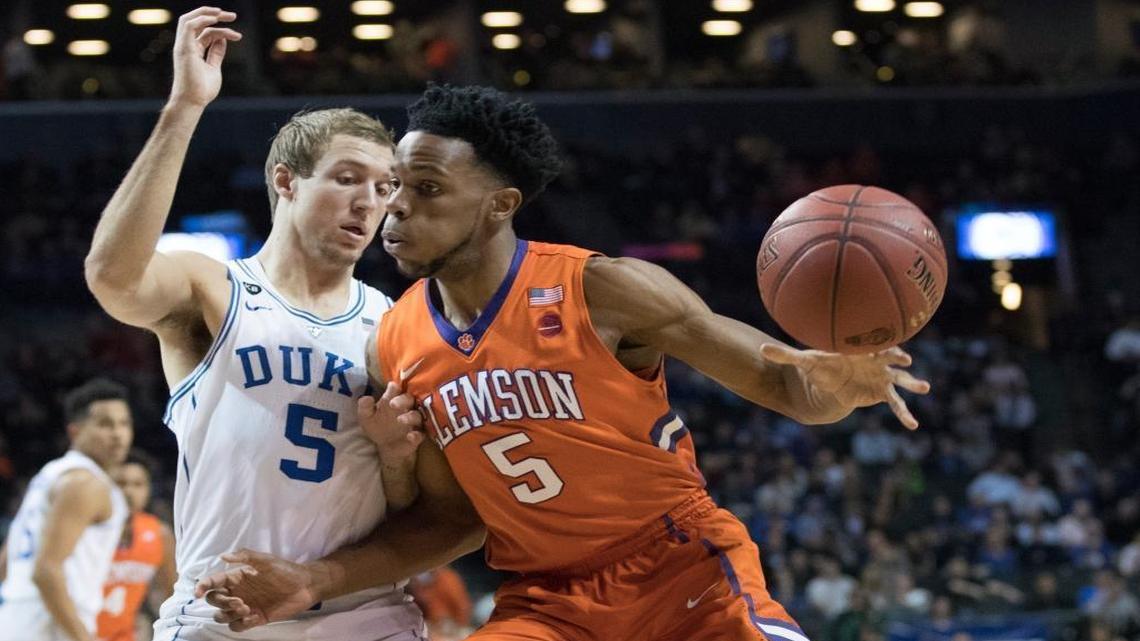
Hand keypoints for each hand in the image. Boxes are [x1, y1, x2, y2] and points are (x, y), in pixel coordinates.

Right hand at [169, 7, 241, 107]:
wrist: (193, 102)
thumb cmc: (202, 90)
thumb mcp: (214, 68)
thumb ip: (216, 53)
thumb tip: (223, 39)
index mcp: (193, 50)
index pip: (205, 33)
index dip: (221, 30)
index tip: (237, 36)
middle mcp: (186, 45)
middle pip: (195, 22)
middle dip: (213, 14)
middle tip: (232, 16)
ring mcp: (183, 46)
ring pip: (189, 19)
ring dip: (208, 13)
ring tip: (227, 15)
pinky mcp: (184, 48)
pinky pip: (189, 25)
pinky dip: (202, 19)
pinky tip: (217, 20)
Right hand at [194, 549, 314, 631]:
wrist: (305, 586)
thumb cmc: (286, 571)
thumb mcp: (266, 560)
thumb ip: (245, 556)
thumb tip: (223, 556)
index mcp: (237, 577)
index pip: (213, 582)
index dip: (202, 587)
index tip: (198, 593)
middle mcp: (238, 592)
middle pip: (214, 601)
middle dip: (221, 602)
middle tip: (239, 601)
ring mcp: (245, 606)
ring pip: (222, 616)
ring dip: (229, 614)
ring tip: (247, 609)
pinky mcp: (254, 619)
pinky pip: (237, 626)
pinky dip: (240, 624)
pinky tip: (253, 618)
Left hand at [358, 382, 425, 463]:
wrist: (387, 447)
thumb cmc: (378, 426)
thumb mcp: (366, 417)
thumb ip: (365, 407)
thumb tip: (367, 398)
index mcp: (395, 399)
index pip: (397, 390)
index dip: (395, 388)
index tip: (392, 387)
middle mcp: (407, 407)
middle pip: (410, 399)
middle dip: (402, 400)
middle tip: (392, 404)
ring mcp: (414, 422)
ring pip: (417, 416)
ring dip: (410, 417)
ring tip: (400, 420)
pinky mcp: (418, 435)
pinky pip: (420, 434)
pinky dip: (416, 435)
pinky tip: (410, 436)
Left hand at [760, 344, 929, 429]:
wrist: (833, 379)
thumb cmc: (822, 364)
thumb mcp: (805, 361)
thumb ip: (786, 355)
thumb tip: (761, 349)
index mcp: (858, 350)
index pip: (869, 344)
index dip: (875, 345)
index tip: (881, 347)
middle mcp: (875, 360)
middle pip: (890, 358)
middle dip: (898, 359)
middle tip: (906, 360)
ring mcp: (882, 376)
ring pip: (901, 380)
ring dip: (913, 383)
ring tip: (925, 387)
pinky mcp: (882, 393)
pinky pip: (896, 404)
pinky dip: (904, 414)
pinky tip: (913, 425)